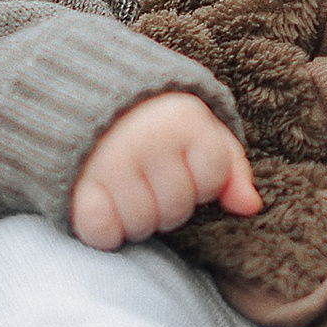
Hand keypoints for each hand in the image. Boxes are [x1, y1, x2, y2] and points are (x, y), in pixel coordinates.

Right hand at [71, 94, 258, 249]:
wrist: (78, 94)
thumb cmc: (152, 121)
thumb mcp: (198, 128)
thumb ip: (231, 166)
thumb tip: (250, 207)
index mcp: (182, 120)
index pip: (212, 181)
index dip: (201, 182)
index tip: (182, 164)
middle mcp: (146, 141)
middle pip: (176, 210)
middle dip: (167, 205)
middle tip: (150, 181)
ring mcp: (109, 164)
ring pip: (141, 226)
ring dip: (136, 219)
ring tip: (127, 192)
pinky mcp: (76, 186)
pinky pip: (102, 232)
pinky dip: (104, 229)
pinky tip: (104, 205)